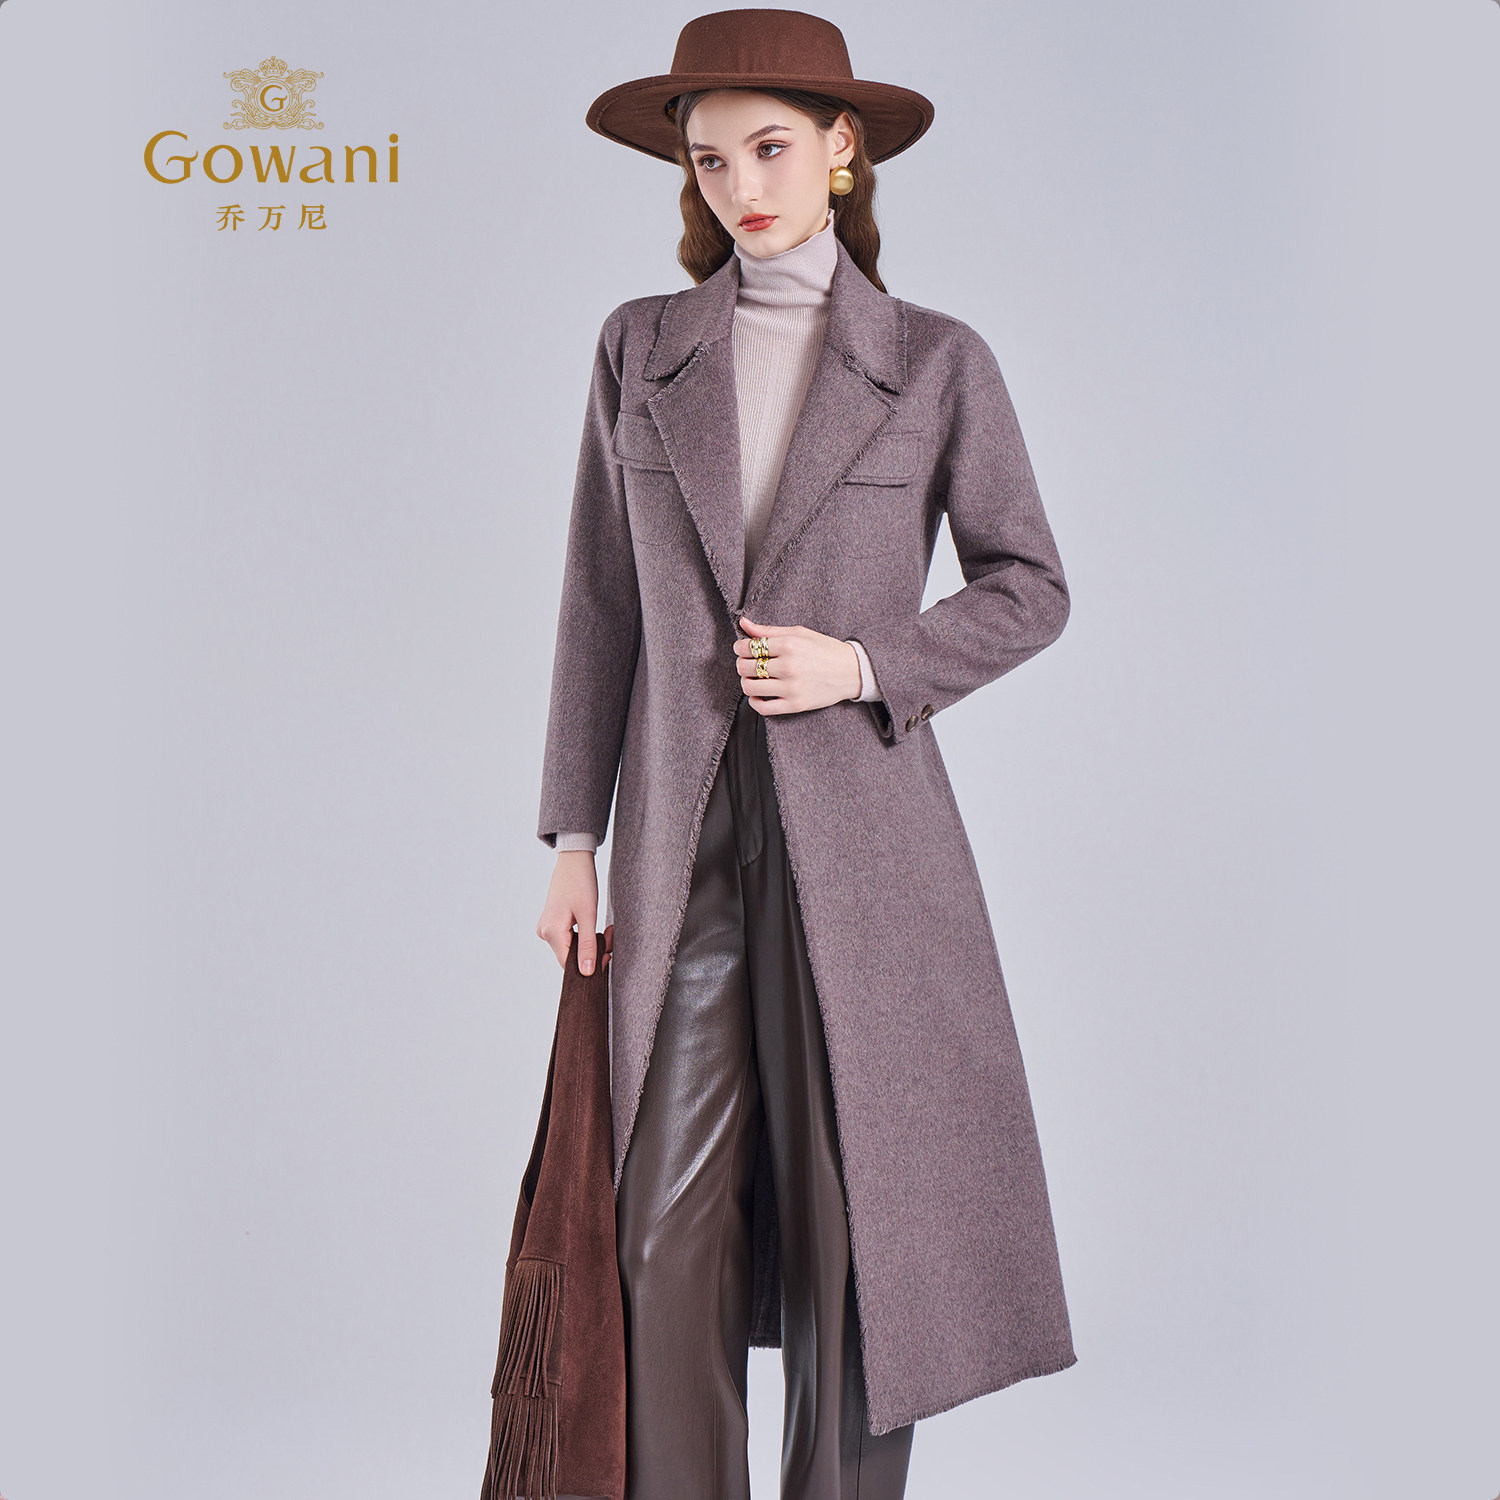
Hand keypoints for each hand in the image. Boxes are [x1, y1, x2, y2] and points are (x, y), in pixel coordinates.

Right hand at [537, 851, 613, 974]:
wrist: (574, 860)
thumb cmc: (581, 882)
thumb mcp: (588, 915)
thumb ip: (588, 945)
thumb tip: (587, 972)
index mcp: (551, 932)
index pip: (568, 964)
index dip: (589, 966)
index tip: (608, 956)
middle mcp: (545, 932)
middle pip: (570, 956)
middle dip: (593, 952)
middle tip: (611, 938)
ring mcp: (547, 928)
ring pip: (571, 948)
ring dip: (590, 944)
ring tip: (607, 931)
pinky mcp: (552, 923)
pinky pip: (568, 939)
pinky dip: (584, 937)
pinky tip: (595, 928)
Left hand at [734, 615, 862, 713]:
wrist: (851, 671)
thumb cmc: (825, 649)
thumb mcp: (799, 633)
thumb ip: (769, 630)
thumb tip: (743, 622)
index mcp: (789, 644)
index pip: (748, 647)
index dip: (739, 648)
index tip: (742, 649)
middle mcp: (789, 666)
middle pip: (745, 667)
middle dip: (741, 664)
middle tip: (747, 663)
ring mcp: (792, 688)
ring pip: (750, 687)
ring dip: (746, 682)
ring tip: (753, 678)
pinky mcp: (795, 705)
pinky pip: (763, 708)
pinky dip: (754, 702)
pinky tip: (759, 694)